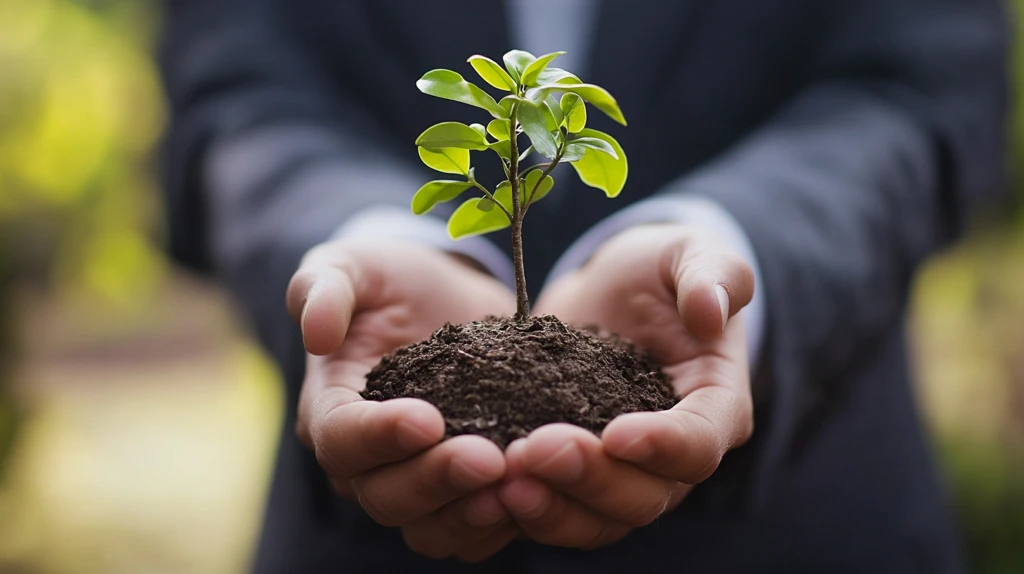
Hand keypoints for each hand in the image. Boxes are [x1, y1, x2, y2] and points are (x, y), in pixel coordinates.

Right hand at [287, 241, 519, 561]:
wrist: (447, 300)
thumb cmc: (389, 282)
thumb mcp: (354, 267)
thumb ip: (324, 288)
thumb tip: (315, 333)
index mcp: (331, 410)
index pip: (340, 439)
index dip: (379, 436)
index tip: (427, 419)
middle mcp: (368, 461)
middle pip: (385, 496)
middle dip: (436, 480)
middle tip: (490, 458)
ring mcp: (416, 482)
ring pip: (429, 528)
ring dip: (471, 514)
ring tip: (517, 485)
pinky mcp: (463, 491)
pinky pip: (473, 532)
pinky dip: (503, 523)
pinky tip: (540, 494)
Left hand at [499, 224, 754, 548]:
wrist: (606, 296)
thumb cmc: (657, 272)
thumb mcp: (687, 253)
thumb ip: (712, 274)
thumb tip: (711, 312)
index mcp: (714, 407)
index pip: (699, 444)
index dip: (664, 446)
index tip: (617, 433)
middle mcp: (671, 459)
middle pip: (644, 496)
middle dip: (589, 480)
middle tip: (534, 451)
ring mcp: (621, 477)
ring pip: (596, 519)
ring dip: (550, 506)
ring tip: (503, 479)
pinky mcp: (573, 479)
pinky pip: (554, 510)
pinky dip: (520, 508)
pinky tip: (483, 487)